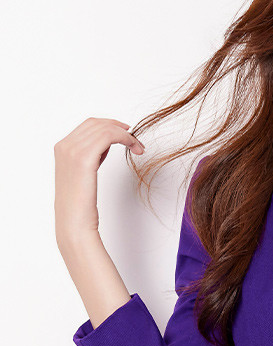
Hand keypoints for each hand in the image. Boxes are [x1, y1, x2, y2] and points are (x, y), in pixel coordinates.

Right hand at [54, 117, 144, 243]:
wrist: (74, 222)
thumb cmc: (80, 204)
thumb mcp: (83, 174)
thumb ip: (91, 155)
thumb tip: (106, 143)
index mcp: (62, 148)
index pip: (88, 125)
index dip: (109, 125)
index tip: (125, 133)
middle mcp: (65, 146)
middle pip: (96, 123)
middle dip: (118, 128)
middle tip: (135, 139)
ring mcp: (72, 150)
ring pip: (104, 128)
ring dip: (126, 135)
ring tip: (138, 147)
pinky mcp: (84, 158)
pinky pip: (109, 136)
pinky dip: (125, 138)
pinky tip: (134, 148)